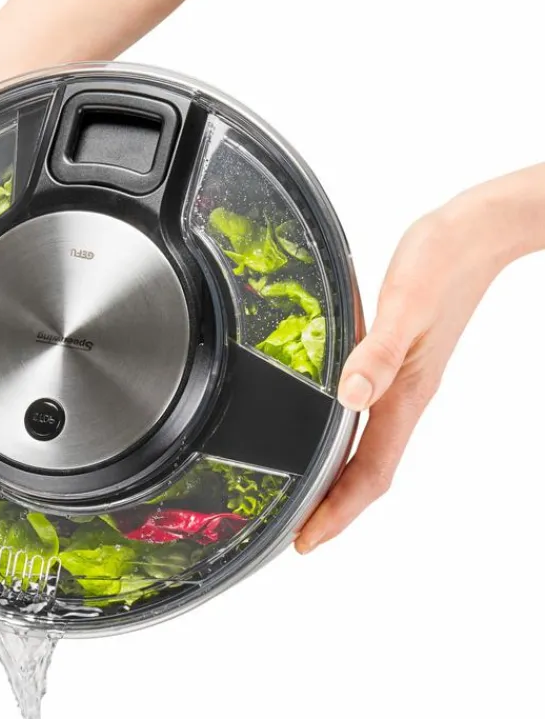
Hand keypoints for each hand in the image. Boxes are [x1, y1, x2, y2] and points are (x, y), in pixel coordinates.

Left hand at [295, 165, 544, 553]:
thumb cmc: (441, 262)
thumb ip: (377, 351)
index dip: (339, 511)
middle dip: (334, 507)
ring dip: (340, 479)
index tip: (308, 541)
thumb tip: (349, 397)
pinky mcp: (398, 363)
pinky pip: (371, 418)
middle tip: (300, 533)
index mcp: (404, 394)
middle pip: (368, 471)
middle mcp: (403, 397)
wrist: (474, 234)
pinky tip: (328, 430)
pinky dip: (347, 439)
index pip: (369, 472)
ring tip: (308, 498)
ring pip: (369, 448)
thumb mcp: (403, 303)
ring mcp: (403, 383)